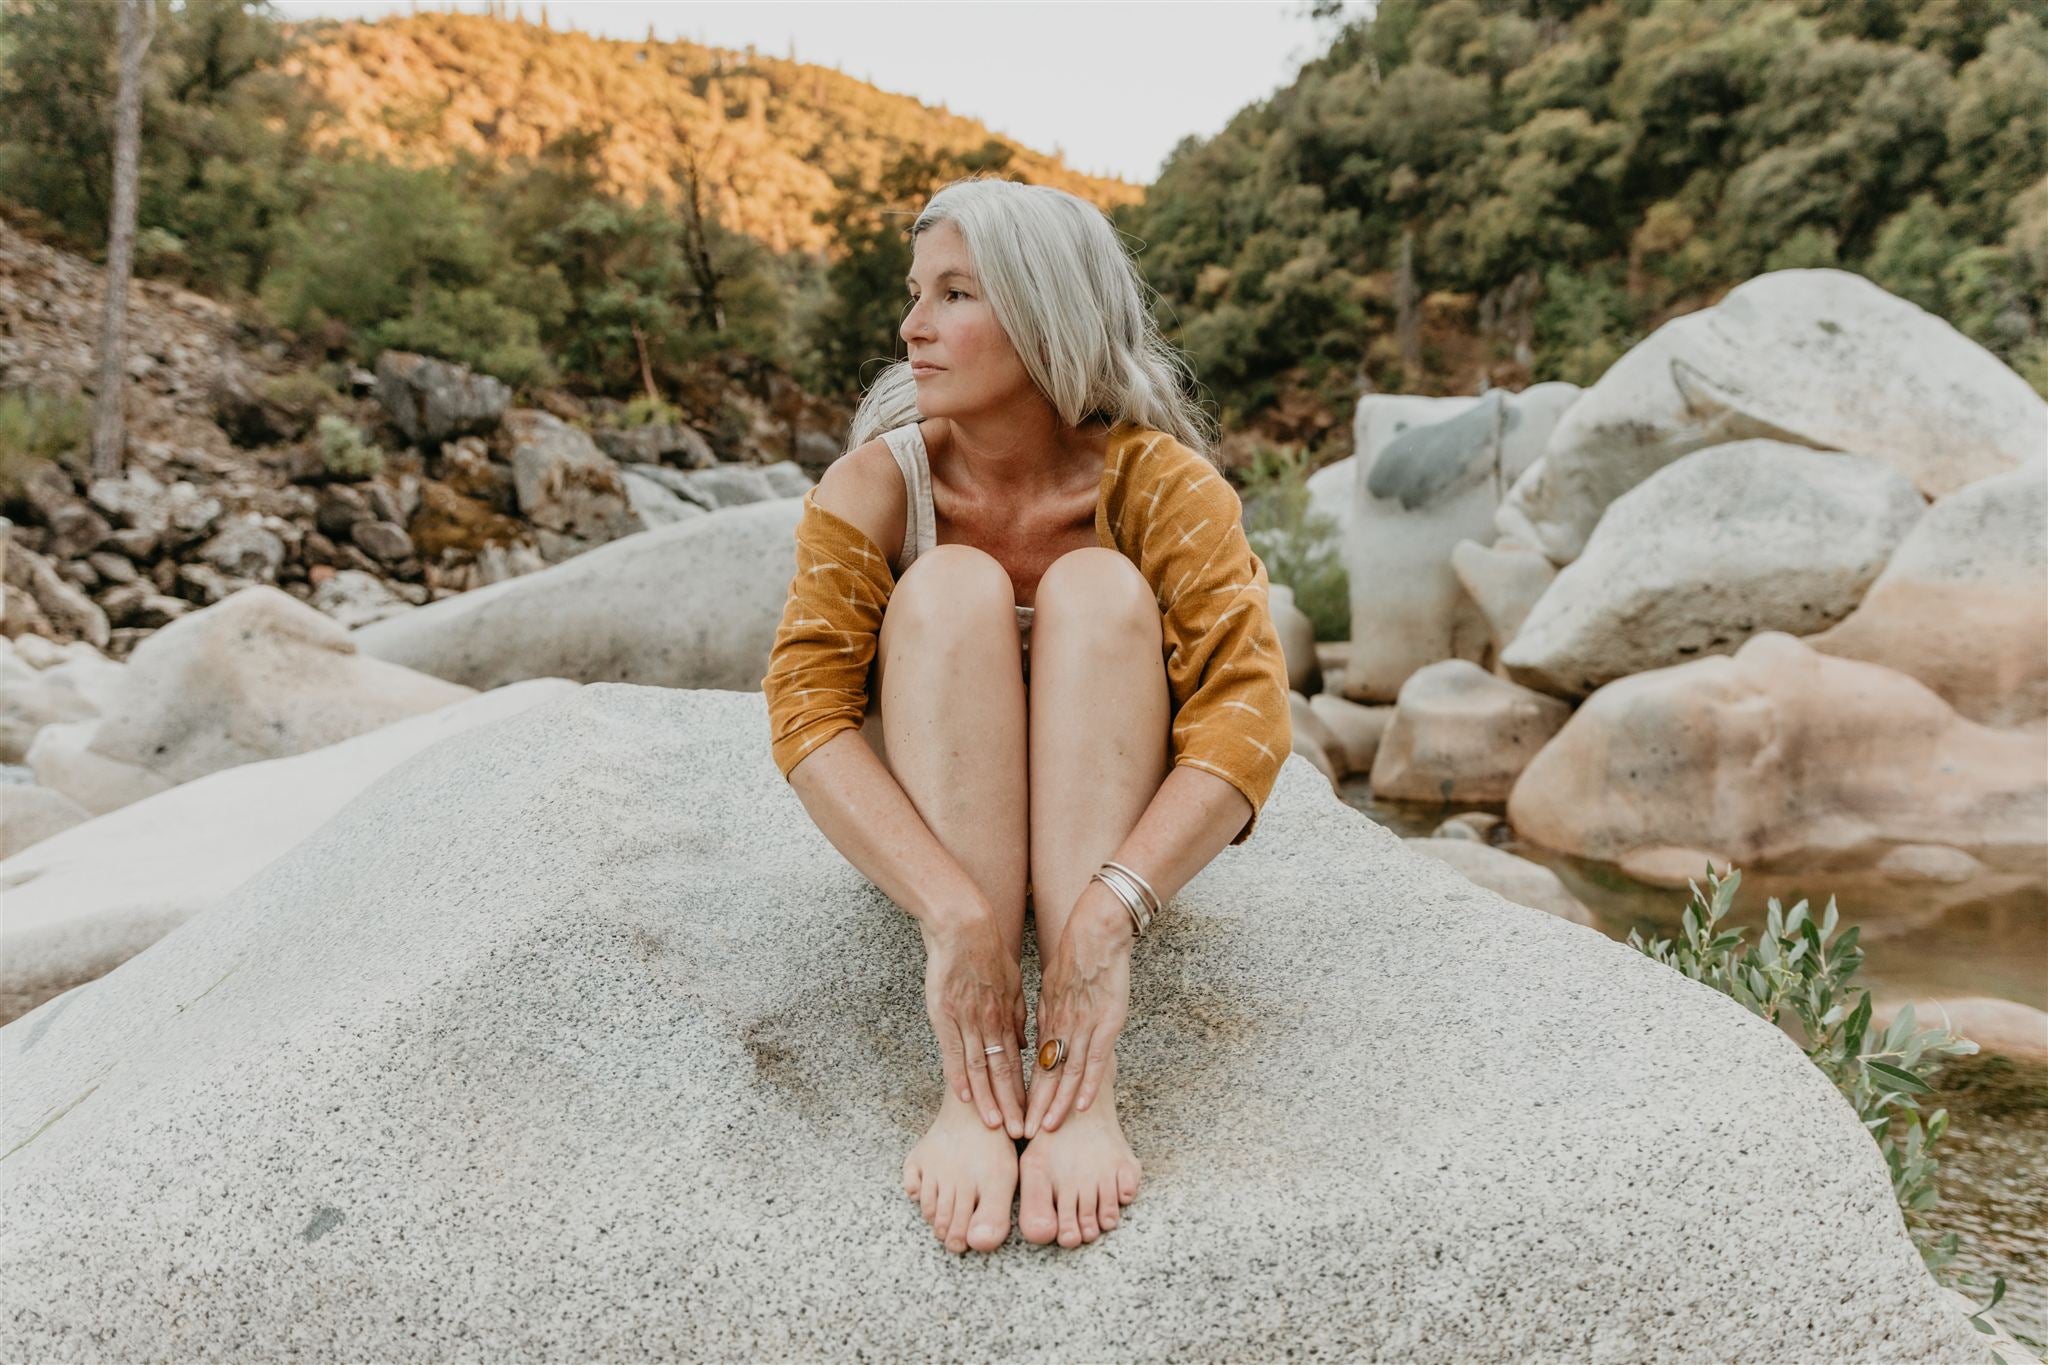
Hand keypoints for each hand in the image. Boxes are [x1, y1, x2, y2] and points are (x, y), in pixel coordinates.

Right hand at [922, 910, 1027, 1136]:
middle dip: (1012, 1105)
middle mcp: (992, 1023)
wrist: (964, 927)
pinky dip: (959, 1077)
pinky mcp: (945, 1015)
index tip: (1033, 1114)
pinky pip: (954, 1052)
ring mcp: (968, 1021)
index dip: (1025, 1091)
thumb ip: (1018, 1016)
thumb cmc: (988, 953)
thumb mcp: (1013, 983)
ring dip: (988, 1100)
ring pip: (981, 1068)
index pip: (1019, 1062)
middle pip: (1003, 1072)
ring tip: (995, 1127)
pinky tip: (964, 1099)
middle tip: (1019, 1134)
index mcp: (1009, 1016)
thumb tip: (1023, 1046)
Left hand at [1026, 887, 1132, 1136]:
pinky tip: (1082, 1106)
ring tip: (1046, 1130)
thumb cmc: (1074, 956)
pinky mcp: (1106, 1022)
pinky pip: (1095, 1059)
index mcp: (1047, 1021)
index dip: (1024, 1091)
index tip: (1014, 1113)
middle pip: (1044, 1075)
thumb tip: (1040, 1040)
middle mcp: (1060, 1028)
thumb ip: (1046, 1016)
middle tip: (1021, 1134)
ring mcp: (1083, 1026)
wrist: (1095, 931)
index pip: (1033, 1064)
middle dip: (1034, 1106)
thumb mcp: (1051, 988)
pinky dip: (1088, 1084)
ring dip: (1056, 1103)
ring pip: (1066, 1072)